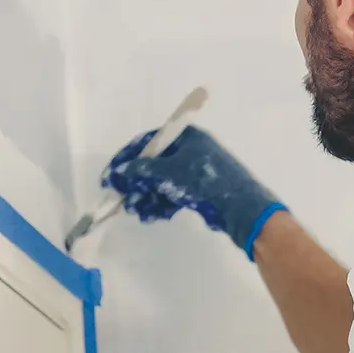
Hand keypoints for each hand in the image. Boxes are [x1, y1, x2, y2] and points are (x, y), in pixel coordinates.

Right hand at [100, 125, 287, 259]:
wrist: (241, 207)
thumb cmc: (204, 181)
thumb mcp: (169, 172)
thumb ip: (142, 170)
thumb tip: (120, 171)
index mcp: (185, 137)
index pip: (148, 142)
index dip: (127, 158)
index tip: (111, 175)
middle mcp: (189, 150)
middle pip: (154, 164)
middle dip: (137, 182)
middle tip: (122, 198)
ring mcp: (195, 171)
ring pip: (162, 182)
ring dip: (147, 196)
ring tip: (138, 211)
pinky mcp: (199, 190)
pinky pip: (173, 194)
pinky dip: (161, 203)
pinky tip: (153, 215)